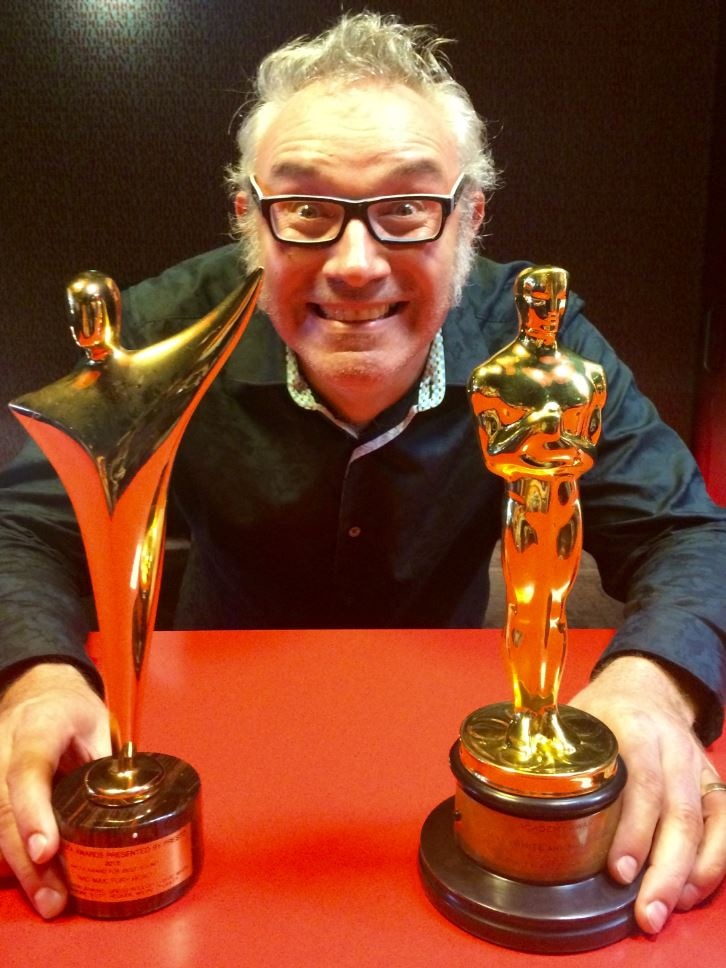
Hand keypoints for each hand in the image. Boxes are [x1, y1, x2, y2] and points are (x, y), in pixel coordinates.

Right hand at [0, 662, 109, 916]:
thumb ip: (105, 761)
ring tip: (48, 900)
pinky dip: (13, 859)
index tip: (45, 849)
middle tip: (54, 898)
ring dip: (20, 868)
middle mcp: (4, 748)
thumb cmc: (71, 708)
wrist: (37, 689)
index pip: (29, 769)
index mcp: (39, 726)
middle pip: (5, 809)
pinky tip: (34, 884)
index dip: (34, 812)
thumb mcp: (97, 723)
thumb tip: (127, 806)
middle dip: (28, 860)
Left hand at [570, 655, 725, 934]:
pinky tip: (690, 891)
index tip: (617, 870)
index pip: (642, 783)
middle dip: (663, 869)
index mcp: (633, 728)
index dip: (633, 830)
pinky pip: (724, 824)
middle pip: (679, 813)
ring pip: (706, 824)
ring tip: (664, 910)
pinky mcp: (711, 783)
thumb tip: (508, 786)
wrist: (646, 684)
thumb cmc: (602, 708)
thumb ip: (550, 748)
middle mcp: (671, 747)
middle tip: (645, 913)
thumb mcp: (573, 716)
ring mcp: (695, 766)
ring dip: (688, 875)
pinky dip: (714, 862)